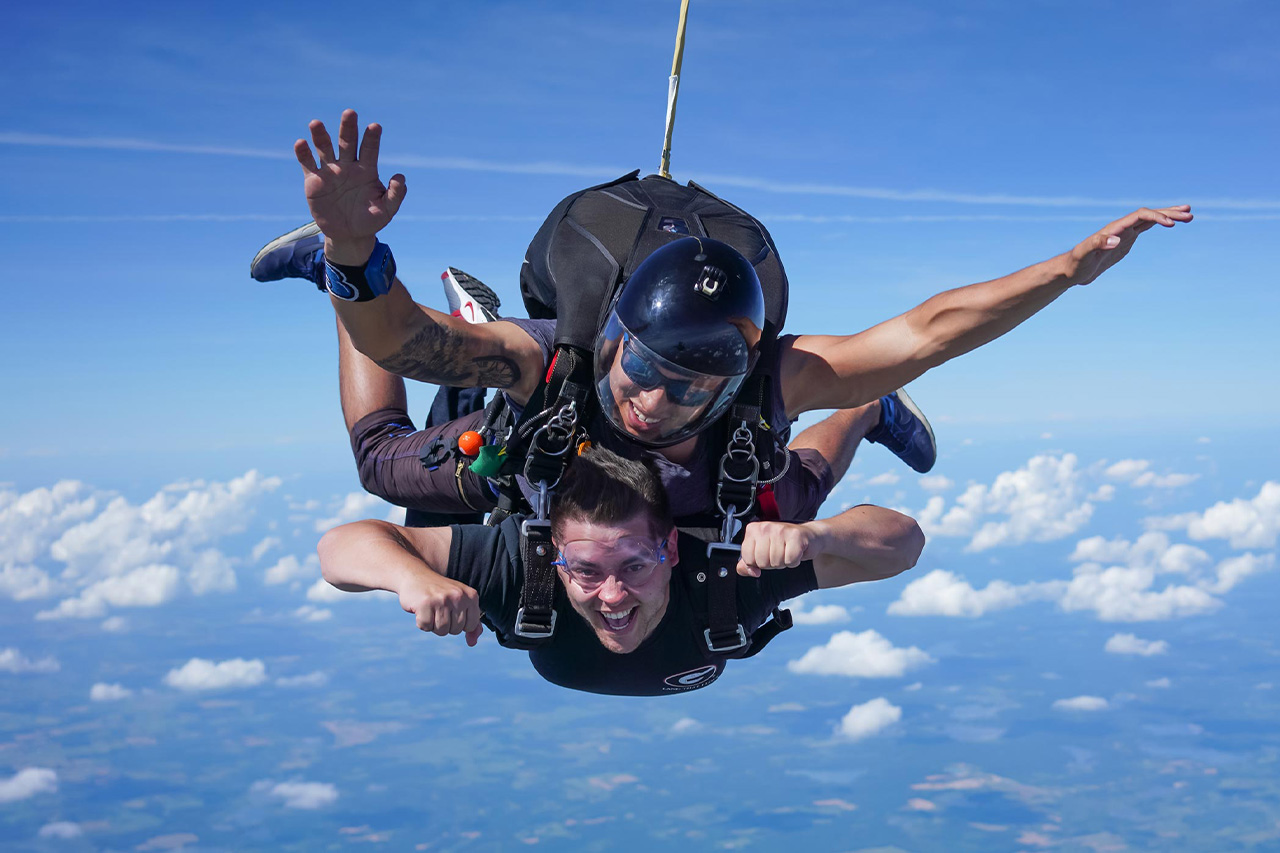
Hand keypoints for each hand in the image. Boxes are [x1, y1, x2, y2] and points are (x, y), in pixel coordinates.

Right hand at [294, 109, 406, 260]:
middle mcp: (348, 165)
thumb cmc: (370, 220)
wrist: (349, 234)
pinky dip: (303, 154)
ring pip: (325, 149)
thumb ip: (395, 195)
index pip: (369, 150)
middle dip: (348, 128)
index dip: (372, 138)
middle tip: (350, 113)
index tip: (375, 126)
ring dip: (320, 136)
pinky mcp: (314, 180)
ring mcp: (330, 171)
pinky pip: (308, 164)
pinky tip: (301, 143)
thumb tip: (401, 177)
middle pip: (347, 142)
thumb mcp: (387, 210)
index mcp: (367, 170)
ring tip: (316, 124)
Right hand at [398, 574, 483, 645]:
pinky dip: (421, 622)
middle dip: (445, 624)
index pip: (471, 626)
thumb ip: (471, 622)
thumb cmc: (439, 592)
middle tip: (438, 608)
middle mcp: (458, 596)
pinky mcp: (425, 603)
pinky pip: (426, 626)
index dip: (459, 624)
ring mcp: (442, 599)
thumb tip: (472, 643)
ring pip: (441, 631)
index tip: (451, 611)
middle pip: (456, 630)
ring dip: (433, 624)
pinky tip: (421, 608)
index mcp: (471, 596)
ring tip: (430, 609)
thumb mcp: (460, 602)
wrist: (415, 575)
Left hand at [736, 521, 823, 576]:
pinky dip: (794, 561)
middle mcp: (765, 527)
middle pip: (762, 562)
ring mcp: (780, 530)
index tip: (766, 555)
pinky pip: (790, 560)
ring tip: (787, 552)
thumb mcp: (761, 553)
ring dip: (783, 562)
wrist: (808, 537)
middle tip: (779, 553)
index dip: (757, 563)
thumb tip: (751, 572)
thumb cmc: (783, 545)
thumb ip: (748, 564)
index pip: (747, 558)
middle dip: (771, 563)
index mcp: (753, 530)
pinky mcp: (796, 535)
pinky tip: (795, 552)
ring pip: (776, 562)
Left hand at [1066, 205, 1191, 285]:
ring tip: (1188, 215)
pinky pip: (1144, 228)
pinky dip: (1158, 224)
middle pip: (1148, 215)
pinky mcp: (1125, 242)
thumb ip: (1097, 244)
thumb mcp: (1083, 255)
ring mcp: (1124, 234)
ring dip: (1167, 216)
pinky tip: (1169, 224)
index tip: (1171, 225)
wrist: (1071, 270)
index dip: (1156, 217)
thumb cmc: (1075, 263)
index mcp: (1114, 229)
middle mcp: (1120, 228)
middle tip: (1189, 214)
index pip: (1139, 216)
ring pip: (1149, 220)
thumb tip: (1116, 240)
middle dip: (1168, 213)